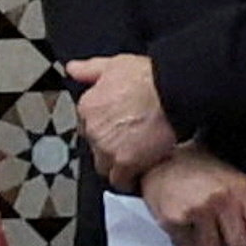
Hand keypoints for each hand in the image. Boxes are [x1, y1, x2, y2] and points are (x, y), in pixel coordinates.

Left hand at [64, 54, 172, 186]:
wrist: (171, 92)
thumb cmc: (149, 78)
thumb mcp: (113, 65)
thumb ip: (90, 70)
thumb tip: (73, 70)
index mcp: (89, 106)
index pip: (87, 126)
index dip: (102, 128)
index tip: (114, 128)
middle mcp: (94, 129)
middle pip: (95, 147)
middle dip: (108, 146)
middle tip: (126, 143)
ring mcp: (108, 148)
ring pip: (105, 166)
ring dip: (115, 165)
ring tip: (132, 159)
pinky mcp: (126, 163)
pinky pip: (120, 180)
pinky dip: (128, 179)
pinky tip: (137, 173)